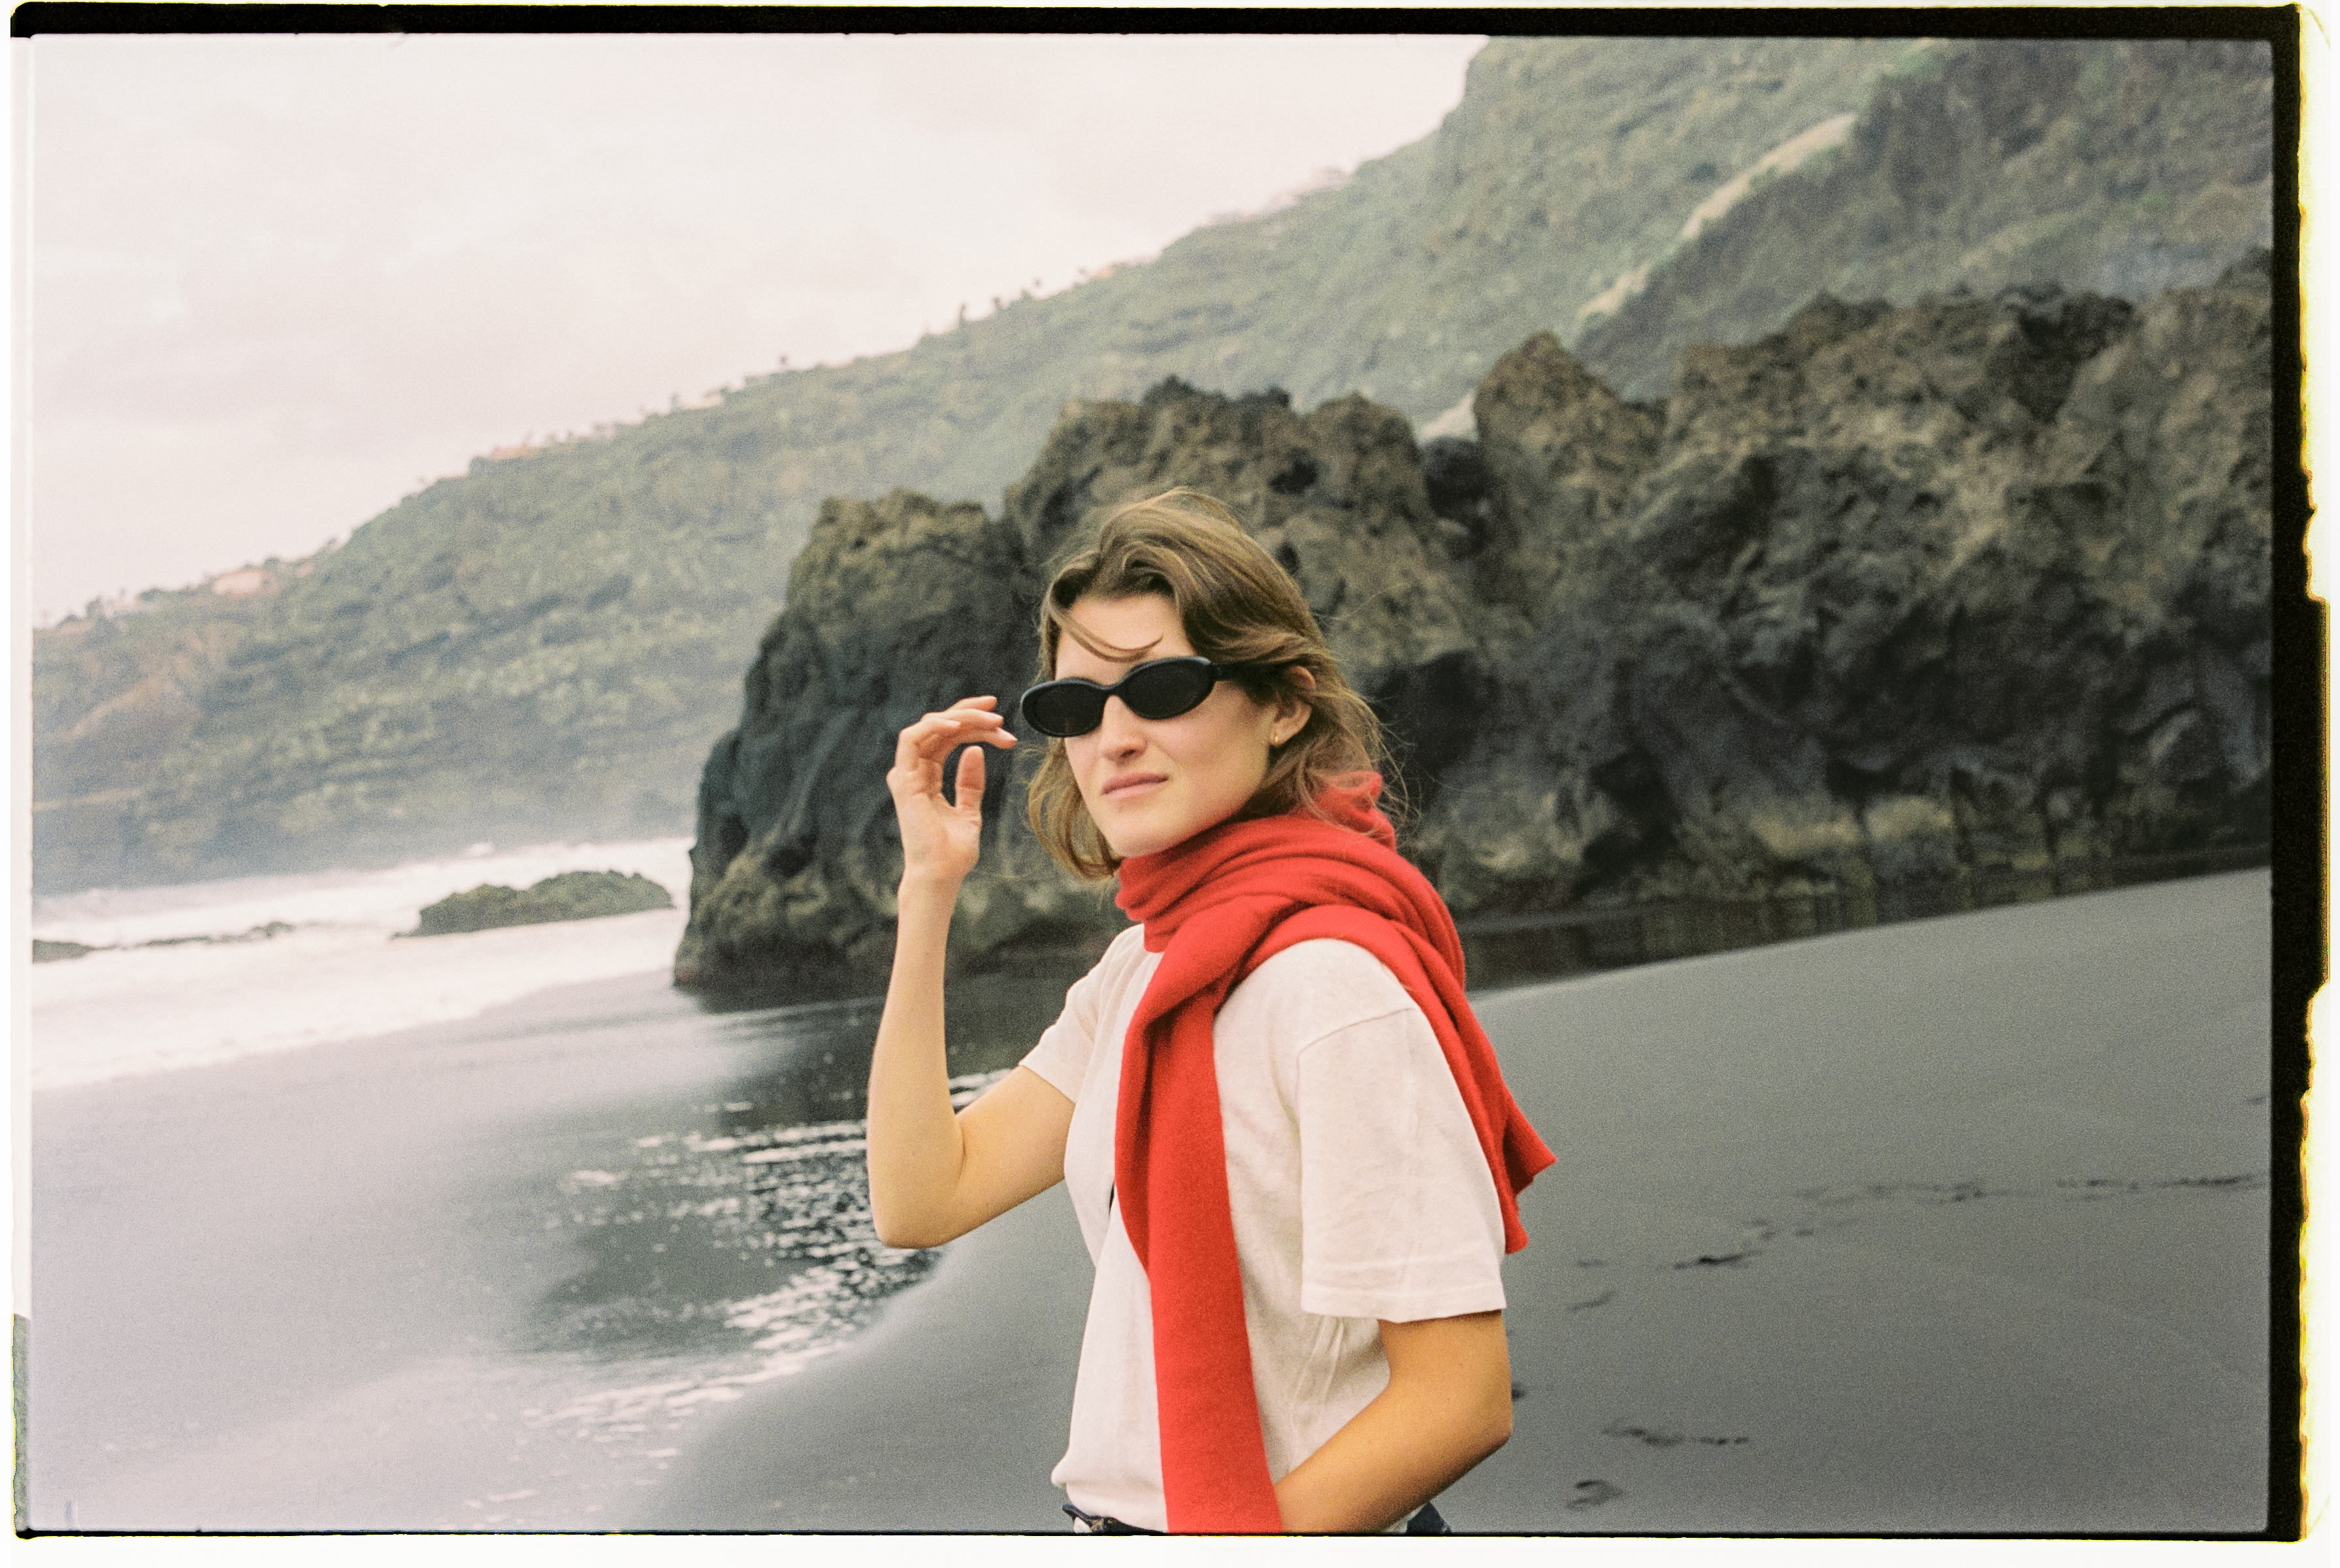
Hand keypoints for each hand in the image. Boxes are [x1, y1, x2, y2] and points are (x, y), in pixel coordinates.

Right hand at [886, 695, 1016, 887]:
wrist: (942, 874)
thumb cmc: (953, 852)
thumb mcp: (970, 811)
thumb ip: (970, 783)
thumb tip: (976, 750)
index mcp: (927, 777)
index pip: (947, 737)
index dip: (972, 722)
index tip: (1001, 720)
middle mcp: (914, 772)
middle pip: (940, 727)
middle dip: (972, 716)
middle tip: (1000, 716)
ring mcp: (906, 774)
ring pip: (929, 726)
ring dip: (962, 718)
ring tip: (992, 721)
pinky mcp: (903, 779)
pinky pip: (912, 739)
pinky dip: (935, 725)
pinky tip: (961, 726)